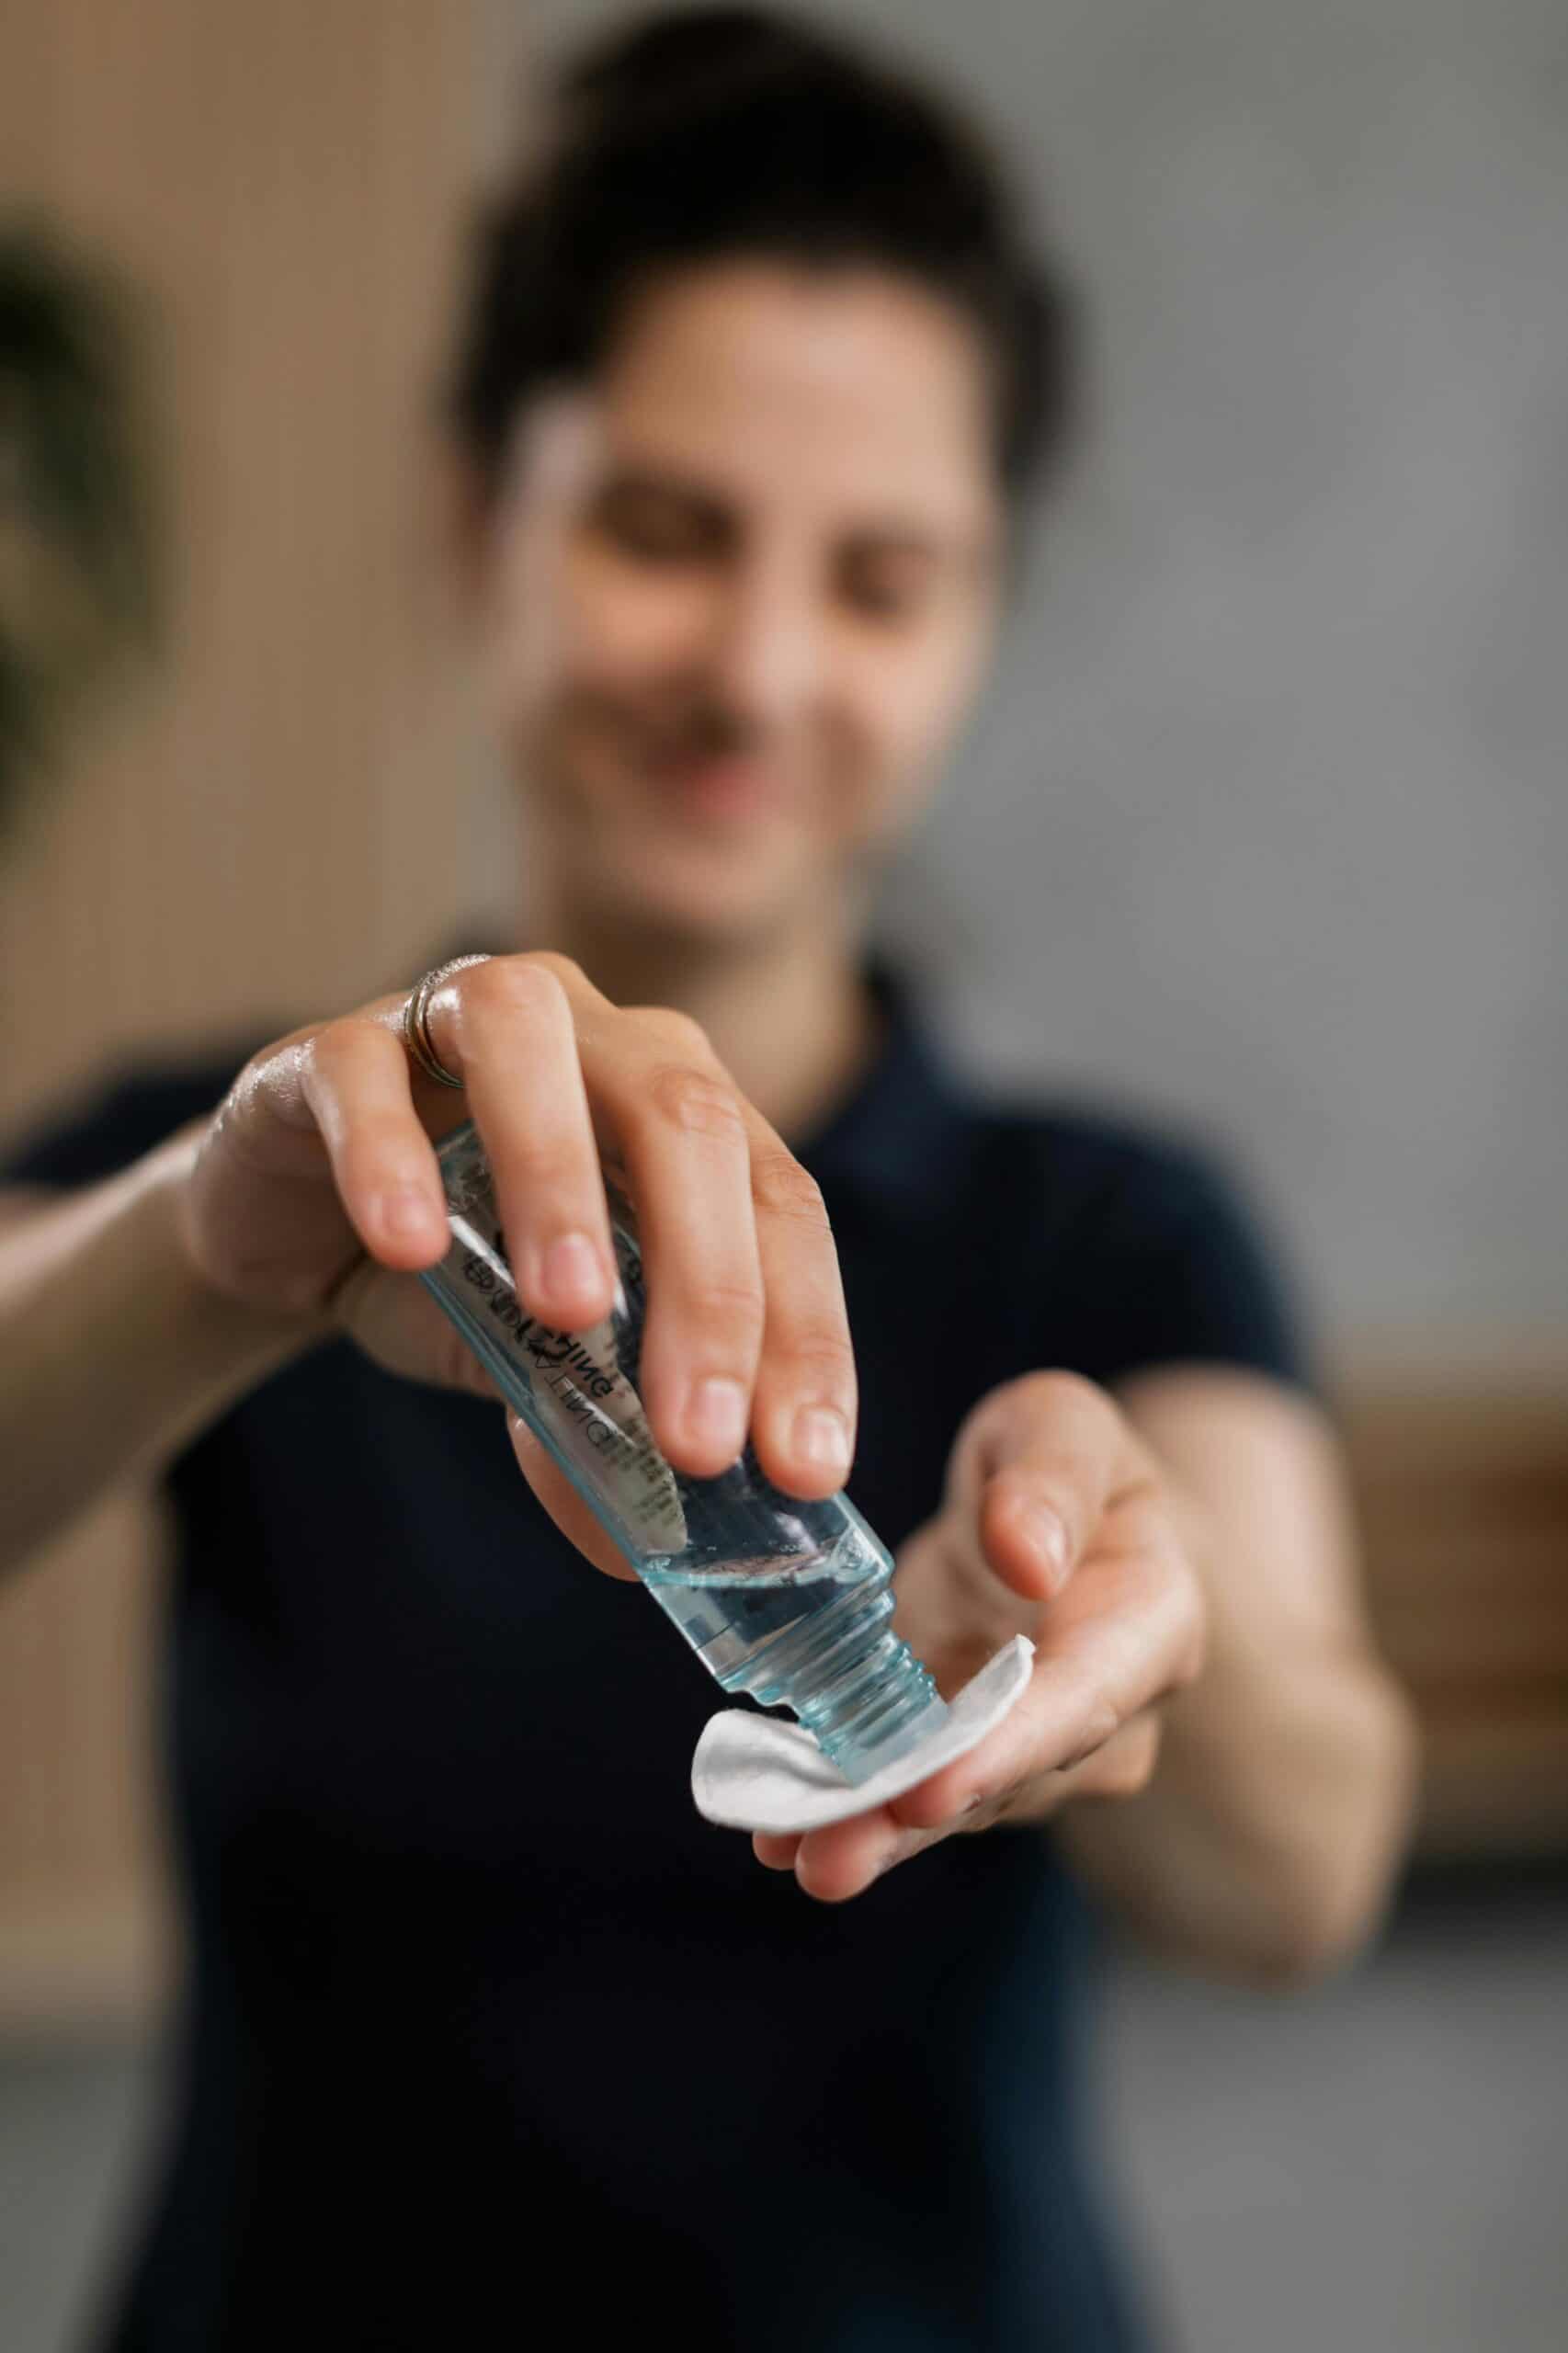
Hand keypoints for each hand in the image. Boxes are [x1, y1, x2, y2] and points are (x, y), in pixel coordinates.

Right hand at [176, 951, 857, 1501]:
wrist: (285, 1230)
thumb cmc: (445, 1273)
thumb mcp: (532, 1354)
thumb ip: (591, 1415)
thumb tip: (639, 1546)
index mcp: (681, 1105)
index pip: (778, 1202)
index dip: (802, 1333)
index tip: (801, 1467)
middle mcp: (595, 1034)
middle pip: (684, 1119)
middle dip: (707, 1285)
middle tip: (696, 1438)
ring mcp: (461, 1017)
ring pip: (533, 1040)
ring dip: (560, 1177)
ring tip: (569, 1313)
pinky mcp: (329, 1046)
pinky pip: (364, 1071)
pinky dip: (388, 1154)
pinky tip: (408, 1247)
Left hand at [750, 1370, 1206, 1900]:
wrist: (1060, 1509)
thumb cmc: (1066, 1456)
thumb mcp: (1064, 1425)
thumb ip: (1055, 1478)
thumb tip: (1029, 1557)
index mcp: (1150, 1621)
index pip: (1083, 1699)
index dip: (1004, 1751)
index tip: (927, 1789)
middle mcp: (1108, 1712)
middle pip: (1011, 1778)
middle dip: (914, 1821)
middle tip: (827, 1861)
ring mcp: (1035, 1748)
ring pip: (957, 1802)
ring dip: (870, 1832)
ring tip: (784, 1852)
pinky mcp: (966, 1755)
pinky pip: (913, 1788)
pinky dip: (848, 1809)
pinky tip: (775, 1836)